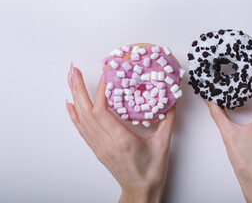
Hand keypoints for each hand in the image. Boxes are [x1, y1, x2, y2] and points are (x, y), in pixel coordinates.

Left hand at [66, 65, 174, 202]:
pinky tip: (70, 104)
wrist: (141, 191)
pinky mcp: (98, 149)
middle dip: (78, 88)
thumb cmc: (151, 171)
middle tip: (74, 70)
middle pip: (85, 111)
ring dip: (75, 97)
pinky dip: (74, 115)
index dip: (100, 90)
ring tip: (71, 80)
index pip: (102, 110)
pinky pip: (82, 129)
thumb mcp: (163, 144)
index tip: (105, 74)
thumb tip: (172, 102)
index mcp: (121, 140)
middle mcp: (106, 143)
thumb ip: (168, 120)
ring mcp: (99, 146)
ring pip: (81, 119)